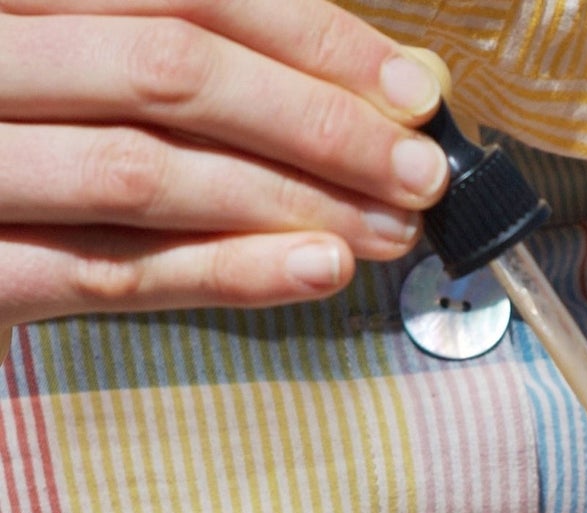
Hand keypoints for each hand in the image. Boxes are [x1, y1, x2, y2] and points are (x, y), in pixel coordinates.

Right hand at [0, 0, 451, 337]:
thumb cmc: (13, 130)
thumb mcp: (74, 50)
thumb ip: (184, 54)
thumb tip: (366, 77)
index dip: (311, 38)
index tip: (410, 91)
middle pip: (171, 71)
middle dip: (318, 124)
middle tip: (418, 172)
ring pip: (145, 172)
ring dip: (290, 202)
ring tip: (388, 228)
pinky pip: (110, 271)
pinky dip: (227, 271)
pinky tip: (316, 268)